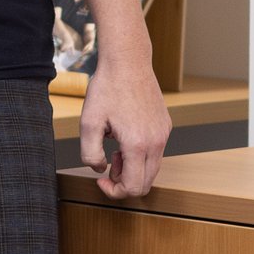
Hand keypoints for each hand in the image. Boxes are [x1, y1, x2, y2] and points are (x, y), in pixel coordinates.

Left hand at [78, 55, 169, 197]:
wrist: (128, 62)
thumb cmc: (108, 88)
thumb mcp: (88, 123)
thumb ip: (90, 154)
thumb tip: (100, 168)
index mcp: (137, 144)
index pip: (133, 188)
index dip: (114, 191)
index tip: (101, 178)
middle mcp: (156, 142)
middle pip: (145, 183)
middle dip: (124, 182)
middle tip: (109, 164)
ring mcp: (163, 133)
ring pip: (152, 169)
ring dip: (133, 168)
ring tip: (116, 149)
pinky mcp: (165, 125)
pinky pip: (156, 152)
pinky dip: (141, 154)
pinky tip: (125, 136)